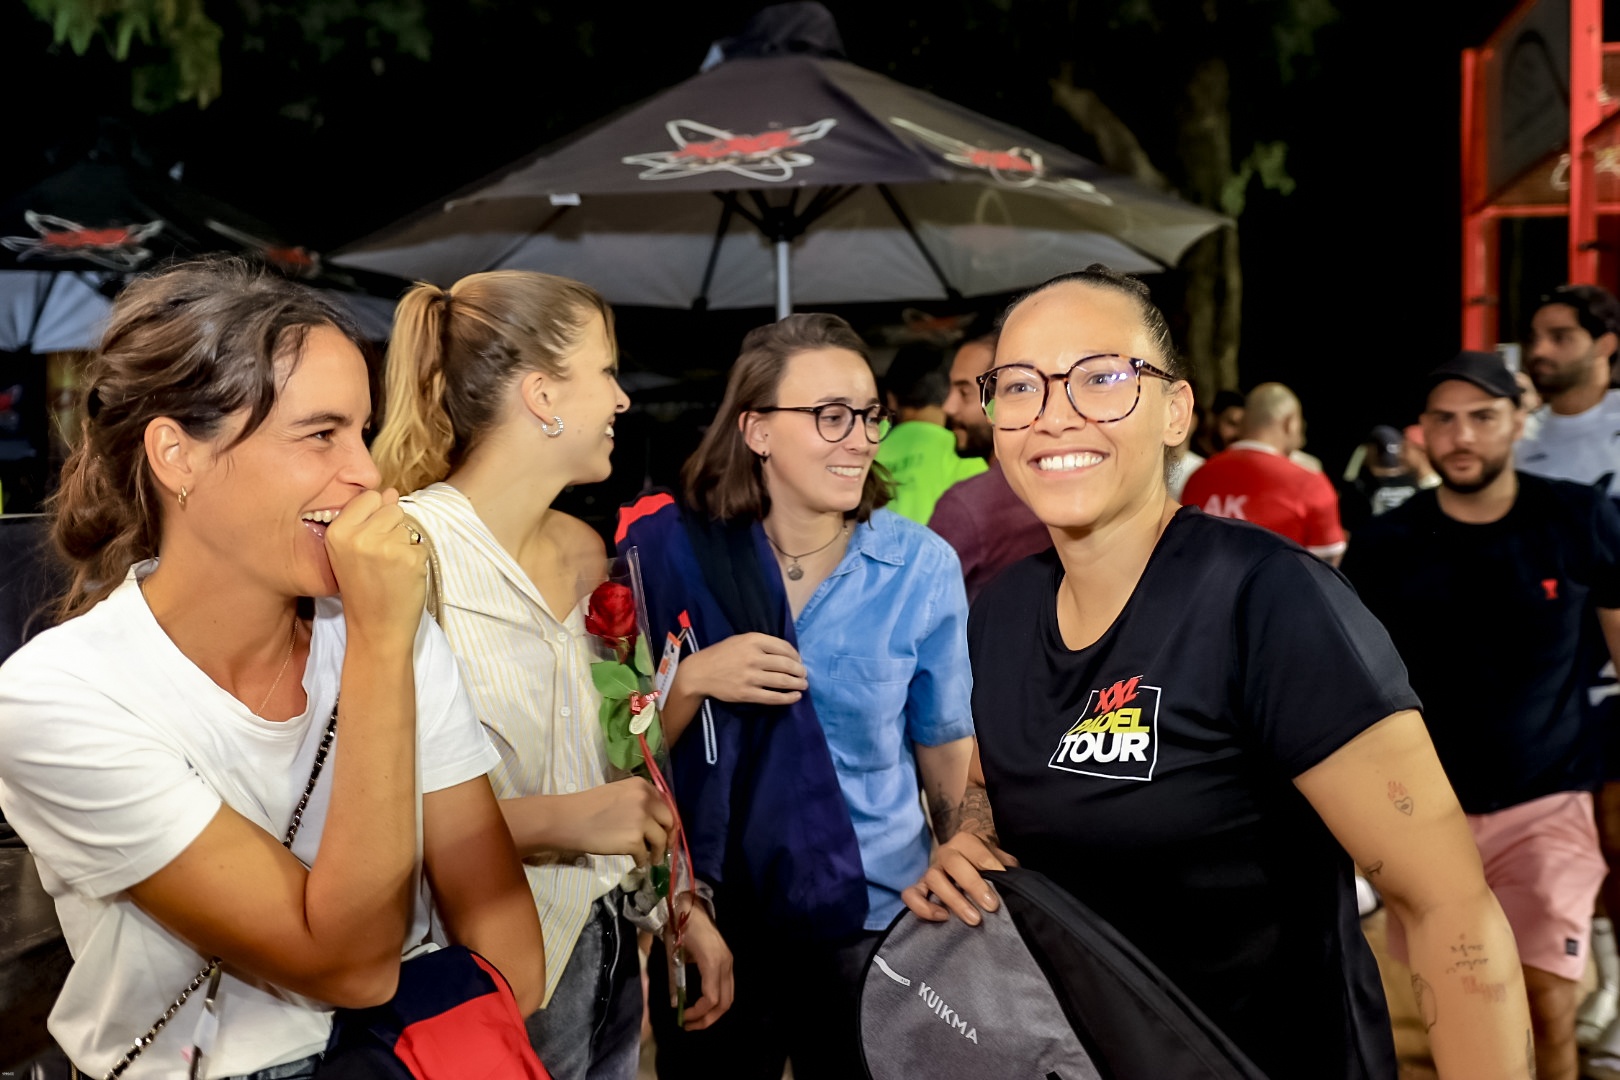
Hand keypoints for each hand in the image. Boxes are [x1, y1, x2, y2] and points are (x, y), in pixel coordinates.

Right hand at [325, 489, 425, 647]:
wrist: (375, 628)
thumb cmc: (363, 588)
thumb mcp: (351, 550)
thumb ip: (367, 519)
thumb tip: (390, 492)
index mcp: (338, 531)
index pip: (369, 497)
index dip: (375, 515)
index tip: (369, 539)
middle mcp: (359, 536)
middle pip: (391, 507)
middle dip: (391, 528)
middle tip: (380, 559)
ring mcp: (385, 546)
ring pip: (407, 524)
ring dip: (405, 543)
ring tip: (390, 567)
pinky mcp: (409, 557)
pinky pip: (420, 543)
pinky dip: (416, 558)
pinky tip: (403, 576)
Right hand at [560, 778, 672, 865]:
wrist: (568, 820)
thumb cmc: (587, 806)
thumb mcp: (618, 793)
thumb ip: (638, 801)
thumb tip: (653, 819)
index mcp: (642, 786)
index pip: (666, 803)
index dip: (668, 819)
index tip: (666, 830)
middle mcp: (646, 800)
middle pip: (670, 821)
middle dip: (669, 836)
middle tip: (665, 847)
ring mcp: (641, 820)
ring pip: (661, 840)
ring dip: (659, 852)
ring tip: (653, 859)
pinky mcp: (634, 840)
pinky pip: (646, 854)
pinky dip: (643, 860)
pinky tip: (638, 862)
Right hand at [675, 633, 807, 706]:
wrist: (700, 672)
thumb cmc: (721, 654)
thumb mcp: (740, 640)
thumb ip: (761, 644)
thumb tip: (787, 654)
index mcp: (753, 640)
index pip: (784, 647)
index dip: (796, 655)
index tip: (798, 661)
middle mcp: (753, 657)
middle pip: (787, 664)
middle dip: (800, 670)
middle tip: (804, 674)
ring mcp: (750, 676)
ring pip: (783, 680)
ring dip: (798, 683)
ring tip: (803, 685)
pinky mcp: (747, 693)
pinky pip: (773, 697)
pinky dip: (788, 697)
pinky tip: (795, 696)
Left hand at [676, 900, 733, 1029]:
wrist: (688, 905)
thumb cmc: (677, 927)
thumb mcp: (673, 955)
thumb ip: (675, 981)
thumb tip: (675, 1004)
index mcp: (712, 962)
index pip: (711, 998)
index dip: (698, 1013)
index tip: (682, 1018)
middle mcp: (726, 963)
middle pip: (725, 1002)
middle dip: (708, 1019)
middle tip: (689, 1026)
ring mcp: (729, 961)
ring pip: (729, 997)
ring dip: (714, 1012)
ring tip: (695, 1018)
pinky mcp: (727, 959)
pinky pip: (727, 987)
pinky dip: (717, 1000)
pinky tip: (702, 1003)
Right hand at [900, 832, 1017, 925]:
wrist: (968, 864)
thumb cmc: (987, 865)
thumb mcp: (1000, 860)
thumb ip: (1007, 866)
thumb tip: (1015, 880)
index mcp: (966, 842)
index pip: (976, 850)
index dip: (990, 865)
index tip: (1004, 880)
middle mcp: (945, 853)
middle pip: (953, 863)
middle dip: (973, 885)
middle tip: (992, 906)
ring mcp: (931, 870)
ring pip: (933, 879)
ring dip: (954, 900)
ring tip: (974, 919)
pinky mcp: (920, 888)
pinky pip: (911, 895)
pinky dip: (922, 907)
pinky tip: (942, 917)